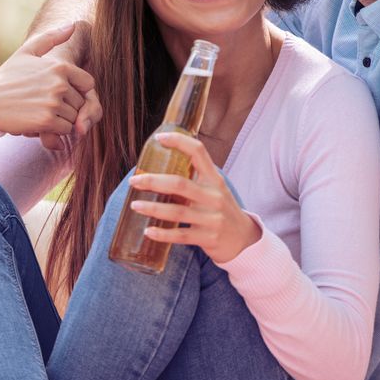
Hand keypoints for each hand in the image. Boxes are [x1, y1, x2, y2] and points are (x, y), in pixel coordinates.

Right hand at [37, 20, 101, 150]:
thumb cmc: (7, 76)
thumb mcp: (26, 52)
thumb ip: (51, 38)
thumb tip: (73, 25)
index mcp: (59, 66)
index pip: (88, 83)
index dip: (78, 91)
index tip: (63, 94)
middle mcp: (59, 84)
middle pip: (80, 103)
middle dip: (68, 107)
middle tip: (47, 105)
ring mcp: (53, 103)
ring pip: (74, 118)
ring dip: (61, 119)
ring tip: (43, 112)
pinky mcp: (46, 121)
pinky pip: (65, 129)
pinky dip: (55, 130)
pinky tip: (40, 122)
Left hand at [127, 132, 260, 263]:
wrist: (244, 241)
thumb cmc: (222, 211)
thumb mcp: (215, 190)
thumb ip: (195, 179)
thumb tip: (160, 167)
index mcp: (215, 180)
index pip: (199, 152)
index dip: (179, 142)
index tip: (159, 138)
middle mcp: (214, 196)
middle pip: (180, 184)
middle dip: (153, 181)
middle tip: (134, 180)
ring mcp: (212, 218)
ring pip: (177, 211)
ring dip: (153, 208)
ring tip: (135, 205)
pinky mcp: (208, 238)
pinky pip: (181, 235)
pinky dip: (163, 234)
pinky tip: (148, 232)